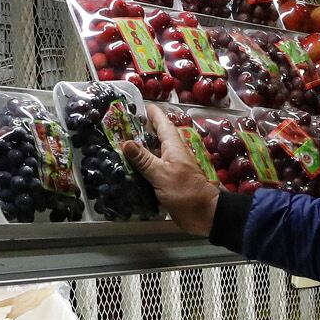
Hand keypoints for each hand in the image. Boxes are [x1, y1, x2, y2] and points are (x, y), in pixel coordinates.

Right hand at [124, 106, 220, 236]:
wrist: (204, 215)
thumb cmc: (185, 191)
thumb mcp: (162, 173)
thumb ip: (144, 159)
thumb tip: (126, 142)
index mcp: (173, 146)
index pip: (162, 122)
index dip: (151, 113)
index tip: (136, 104)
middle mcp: (171, 154)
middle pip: (154, 137)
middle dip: (139, 130)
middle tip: (117, 126)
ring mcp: (169, 168)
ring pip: (151, 154)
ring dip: (137, 150)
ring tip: (116, 145)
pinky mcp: (166, 183)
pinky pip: (150, 171)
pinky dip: (139, 168)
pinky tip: (125, 170)